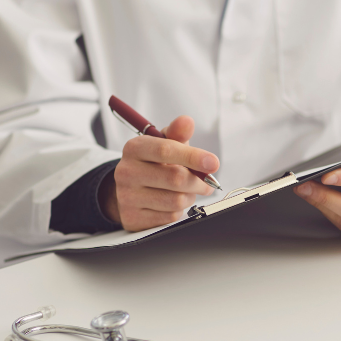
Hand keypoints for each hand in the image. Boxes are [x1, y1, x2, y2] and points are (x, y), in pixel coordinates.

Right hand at [99, 115, 218, 230]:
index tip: (213, 163)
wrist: (130, 190)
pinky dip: (179, 210)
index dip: (193, 157)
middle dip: (199, 182)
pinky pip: (170, 217)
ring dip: (190, 197)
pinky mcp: (133, 218)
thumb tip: (187, 122)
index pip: (166, 150)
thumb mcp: (164, 144)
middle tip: (207, 182)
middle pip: (175, 178)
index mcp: (135, 148)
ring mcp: (127, 196)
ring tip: (186, 191)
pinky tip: (173, 203)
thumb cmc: (153, 164)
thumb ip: (177, 134)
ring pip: (176, 200)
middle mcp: (127, 172)